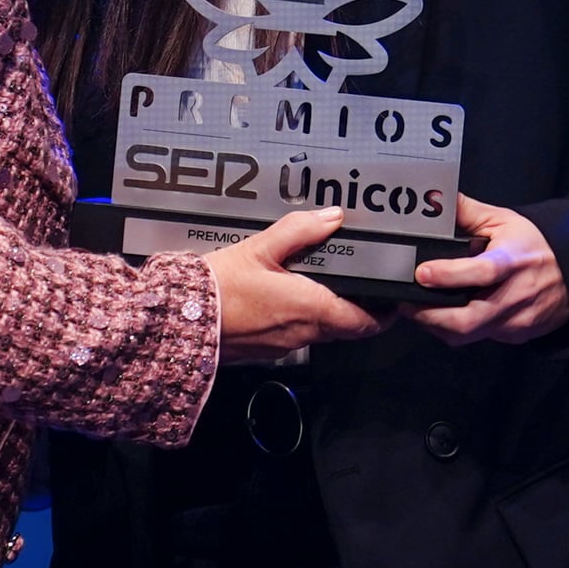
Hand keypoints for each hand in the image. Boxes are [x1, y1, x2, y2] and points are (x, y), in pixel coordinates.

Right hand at [204, 210, 382, 359]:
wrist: (178, 320)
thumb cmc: (217, 288)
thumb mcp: (260, 248)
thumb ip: (301, 230)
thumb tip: (332, 217)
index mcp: (311, 309)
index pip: (367, 322)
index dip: (384, 312)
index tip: (390, 297)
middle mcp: (303, 333)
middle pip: (347, 327)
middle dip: (357, 308)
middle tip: (359, 283)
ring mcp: (284, 345)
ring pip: (322, 332)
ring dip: (328, 312)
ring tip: (321, 282)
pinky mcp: (265, 350)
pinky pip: (295, 335)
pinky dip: (301, 318)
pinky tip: (285, 295)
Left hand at [413, 195, 568, 345]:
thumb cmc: (535, 245)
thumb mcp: (504, 220)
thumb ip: (467, 212)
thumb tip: (433, 199)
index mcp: (514, 260)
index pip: (482, 272)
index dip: (449, 276)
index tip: (422, 274)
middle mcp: (516, 295)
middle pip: (468, 320)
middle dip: (430, 316)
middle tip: (406, 302)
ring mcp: (517, 320)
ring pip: (468, 335)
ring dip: (438, 325)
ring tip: (419, 309)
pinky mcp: (516, 335)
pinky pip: (479, 337)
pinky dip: (458, 329)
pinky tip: (447, 314)